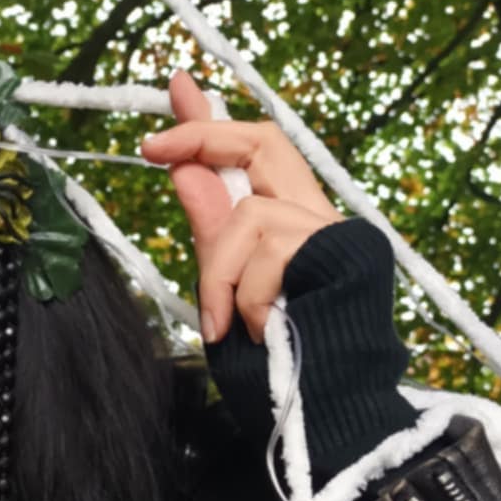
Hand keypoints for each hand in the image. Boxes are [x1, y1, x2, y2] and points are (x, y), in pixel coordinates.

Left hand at [140, 69, 338, 344]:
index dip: (212, 118)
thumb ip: (212, 232)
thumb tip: (184, 172)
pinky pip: (271, 250)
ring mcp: (336, 234)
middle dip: (203, 137)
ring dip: (221, 275)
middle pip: (263, 141)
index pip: (252, 152)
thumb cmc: (279, 369)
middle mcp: (318, 220)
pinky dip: (249, 296)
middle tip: (153, 149)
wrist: (330, 415)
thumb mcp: (226, 293)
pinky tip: (260, 331)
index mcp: (291, 228)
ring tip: (225, 325)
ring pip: (249, 214)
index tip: (177, 85)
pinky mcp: (347, 253)